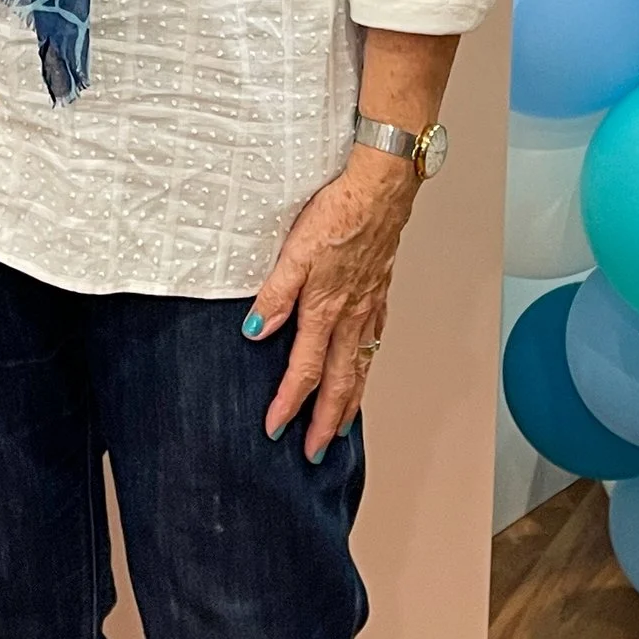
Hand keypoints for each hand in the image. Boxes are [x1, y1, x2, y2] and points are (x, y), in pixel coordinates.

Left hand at [245, 150, 423, 458]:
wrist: (381, 186)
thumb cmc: (338, 211)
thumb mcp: (295, 251)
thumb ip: (275, 294)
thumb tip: (256, 333)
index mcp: (326, 310)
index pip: (305, 371)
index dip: (289, 403)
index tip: (276, 430)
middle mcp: (352, 316)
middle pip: (339, 382)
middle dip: (326, 422)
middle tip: (316, 453)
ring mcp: (370, 306)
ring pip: (360, 366)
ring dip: (349, 401)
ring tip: (342, 426)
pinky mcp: (379, 289)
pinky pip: (374, 340)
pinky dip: (367, 364)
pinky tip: (364, 366)